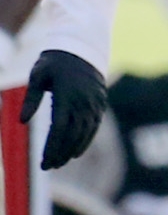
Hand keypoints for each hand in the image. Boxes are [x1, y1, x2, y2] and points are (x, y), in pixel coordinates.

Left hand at [18, 49, 106, 169]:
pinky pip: (93, 127)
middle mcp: (83, 102)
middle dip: (60, 153)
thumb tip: (21, 121)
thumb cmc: (54, 62)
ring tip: (60, 163)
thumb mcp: (37, 76)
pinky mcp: (100, 104)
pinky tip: (76, 152)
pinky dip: (85, 141)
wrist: (83, 47)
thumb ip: (31, 99)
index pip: (59, 129)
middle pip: (72, 135)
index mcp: (66, 96)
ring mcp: (94, 104)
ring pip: (84, 133)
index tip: (43, 163)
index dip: (52, 148)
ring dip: (72, 150)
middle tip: (48, 167)